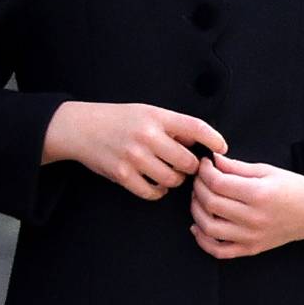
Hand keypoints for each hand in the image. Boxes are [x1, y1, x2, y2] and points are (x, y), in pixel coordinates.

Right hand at [43, 101, 226, 200]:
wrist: (81, 128)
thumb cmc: (118, 120)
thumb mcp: (147, 112)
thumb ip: (172, 126)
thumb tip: (200, 142)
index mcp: (156, 117)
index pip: (195, 127)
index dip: (213, 139)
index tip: (222, 148)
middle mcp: (146, 136)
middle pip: (187, 161)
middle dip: (190, 167)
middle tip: (186, 166)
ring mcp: (134, 157)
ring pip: (172, 179)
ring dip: (175, 180)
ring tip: (169, 173)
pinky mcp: (122, 175)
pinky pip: (152, 192)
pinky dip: (158, 191)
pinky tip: (155, 184)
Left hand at [190, 152, 303, 258]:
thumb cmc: (291, 188)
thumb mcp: (266, 171)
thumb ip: (237, 167)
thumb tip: (213, 161)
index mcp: (259, 194)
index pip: (218, 183)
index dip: (205, 172)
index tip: (204, 165)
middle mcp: (254, 218)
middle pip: (211, 203)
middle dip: (199, 188)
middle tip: (200, 179)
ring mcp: (251, 236)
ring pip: (209, 228)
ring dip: (196, 212)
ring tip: (199, 199)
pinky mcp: (250, 249)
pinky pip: (219, 251)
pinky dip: (203, 241)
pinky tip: (199, 227)